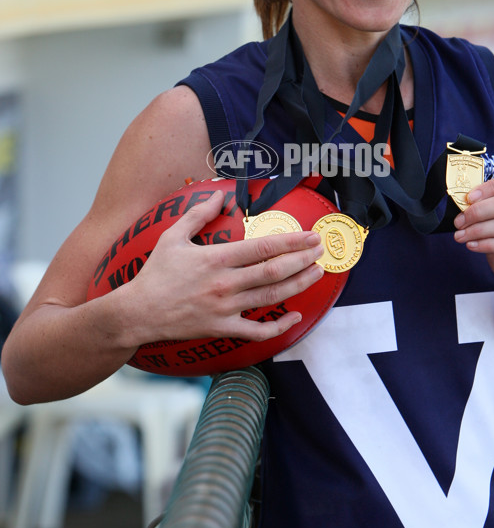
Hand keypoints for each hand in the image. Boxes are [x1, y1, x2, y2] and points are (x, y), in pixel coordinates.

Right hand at [127, 190, 324, 343]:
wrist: (138, 312)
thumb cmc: (155, 274)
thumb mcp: (172, 237)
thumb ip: (197, 215)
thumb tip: (218, 196)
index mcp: (216, 259)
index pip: (262, 247)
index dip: (291, 241)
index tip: (310, 235)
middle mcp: (225, 283)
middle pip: (274, 271)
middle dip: (302, 259)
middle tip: (320, 250)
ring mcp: (226, 308)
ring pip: (272, 297)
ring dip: (299, 284)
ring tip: (317, 273)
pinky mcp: (222, 328)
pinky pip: (257, 331)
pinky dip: (279, 326)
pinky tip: (296, 316)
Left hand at [453, 170, 493, 314]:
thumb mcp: (492, 230)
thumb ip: (483, 215)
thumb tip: (461, 204)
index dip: (491, 185)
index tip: (468, 197)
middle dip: (478, 210)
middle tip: (458, 221)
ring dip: (478, 229)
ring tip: (460, 236)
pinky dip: (487, 244)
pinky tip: (472, 246)